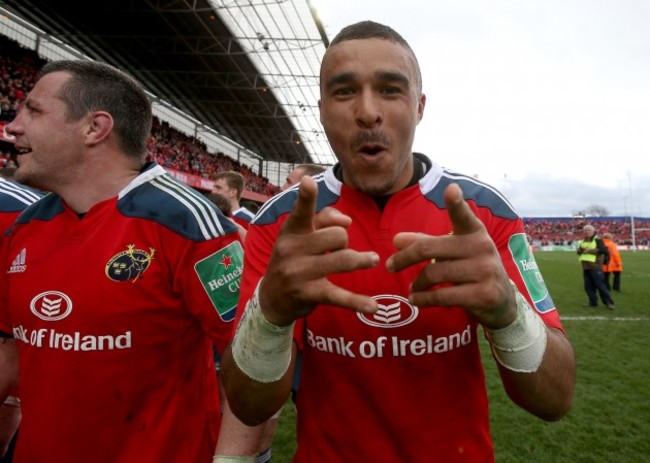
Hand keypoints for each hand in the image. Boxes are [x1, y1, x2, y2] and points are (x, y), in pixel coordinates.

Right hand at [258, 176, 379, 325]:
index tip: (309, 181)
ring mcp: (299, 273)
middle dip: (344, 241)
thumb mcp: (300, 236)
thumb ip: (323, 219)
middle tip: (338, 250)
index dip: (306, 196)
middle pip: (337, 236)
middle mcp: (291, 250)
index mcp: (290, 231)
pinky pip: (339, 296)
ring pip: (344, 260)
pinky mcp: (309, 294)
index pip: (301, 211)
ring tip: (372, 260)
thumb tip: (346, 220)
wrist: (271, 298)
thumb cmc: (293, 258)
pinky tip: (373, 307)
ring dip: (362, 260)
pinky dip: (357, 302)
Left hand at [386, 183, 515, 328]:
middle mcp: (482, 247)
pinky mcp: (483, 295)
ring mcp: (485, 271)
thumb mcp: (452, 252)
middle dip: (405, 258)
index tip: (451, 189)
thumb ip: (425, 243)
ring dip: (417, 283)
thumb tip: (397, 240)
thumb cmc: (471, 268)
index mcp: (474, 232)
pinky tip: (416, 299)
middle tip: (390, 266)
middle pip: (430, 249)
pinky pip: (442, 296)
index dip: (457, 203)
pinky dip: (423, 299)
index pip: (463, 216)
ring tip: (412, 288)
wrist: (501, 299)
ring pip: (434, 274)